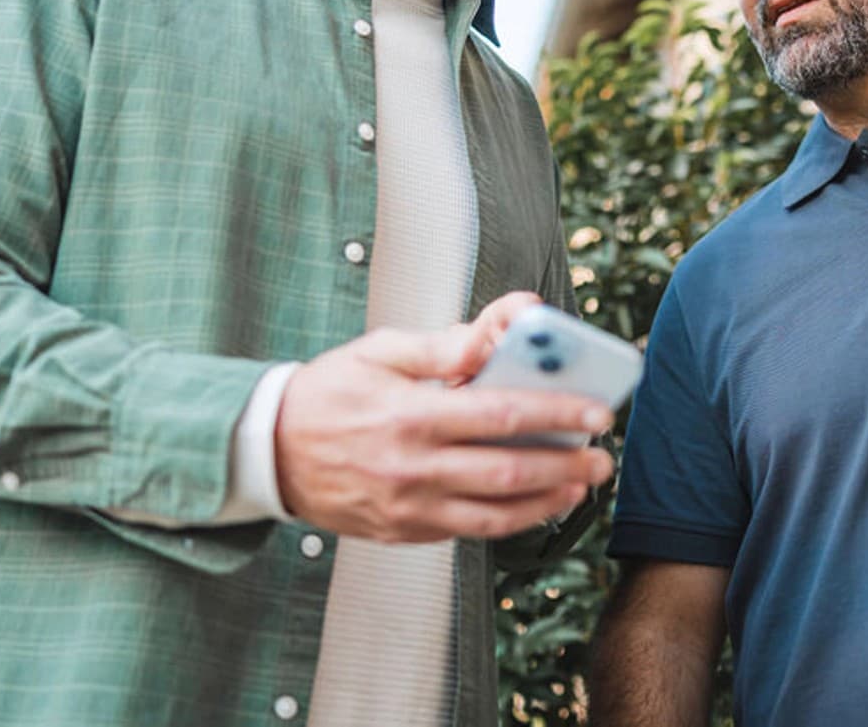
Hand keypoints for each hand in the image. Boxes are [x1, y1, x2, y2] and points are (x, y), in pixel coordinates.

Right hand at [274, 292, 615, 542]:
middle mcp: (412, 467)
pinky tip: (532, 505)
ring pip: (494, 514)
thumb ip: (442, 347)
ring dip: (546, 502)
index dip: (556, 415)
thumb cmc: (327, 393)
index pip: (501, 415)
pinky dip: (507, 521)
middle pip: (508, 472)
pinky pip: (466, 532)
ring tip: (579, 487)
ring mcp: (407, 507)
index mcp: (411, 415)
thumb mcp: (379, 351)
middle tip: (601, 458)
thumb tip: (495, 336)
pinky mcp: (402, 532)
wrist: (267, 450)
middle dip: (566, 466)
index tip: (595, 412)